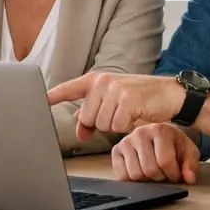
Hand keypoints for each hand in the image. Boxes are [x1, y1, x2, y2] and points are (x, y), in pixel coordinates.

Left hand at [46, 72, 185, 140]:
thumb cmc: (141, 100)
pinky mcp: (126, 99)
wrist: (170, 95)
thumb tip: (80, 129)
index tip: (39, 100)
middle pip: (87, 117)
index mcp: (97, 80)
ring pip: (101, 124)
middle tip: (119, 114)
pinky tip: (136, 115)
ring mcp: (114, 89)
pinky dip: (126, 126)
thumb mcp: (115, 103)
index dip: (53, 95)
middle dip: (100, 123)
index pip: (70, 88)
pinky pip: (116, 126)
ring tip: (129, 113)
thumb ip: (94, 113)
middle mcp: (103, 82)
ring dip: (115, 125)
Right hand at [112, 124, 199, 183]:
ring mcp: (126, 141)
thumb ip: (191, 164)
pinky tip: (141, 171)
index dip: (173, 174)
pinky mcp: (116, 150)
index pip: (165, 161)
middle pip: (149, 169)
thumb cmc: (173, 144)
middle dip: (160, 177)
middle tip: (164, 173)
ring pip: (135, 174)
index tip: (176, 175)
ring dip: (146, 180)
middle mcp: (140, 133)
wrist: (160, 135)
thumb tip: (189, 178)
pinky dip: (132, 180)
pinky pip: (122, 175)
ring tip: (153, 172)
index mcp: (160, 130)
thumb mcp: (188, 151)